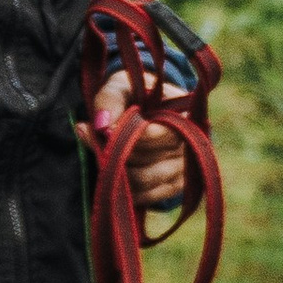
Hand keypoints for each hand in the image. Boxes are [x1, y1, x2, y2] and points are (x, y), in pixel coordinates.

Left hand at [96, 70, 190, 211]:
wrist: (143, 111)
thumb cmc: (133, 95)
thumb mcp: (119, 85)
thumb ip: (110, 100)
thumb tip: (102, 126)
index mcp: (185, 114)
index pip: (160, 133)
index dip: (129, 135)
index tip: (103, 130)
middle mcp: (191, 143)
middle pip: (150, 159)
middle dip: (116, 151)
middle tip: (90, 136)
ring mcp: (184, 167)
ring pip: (144, 179)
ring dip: (116, 169)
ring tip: (97, 151)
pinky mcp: (174, 186)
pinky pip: (145, 196)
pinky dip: (123, 188)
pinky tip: (111, 171)